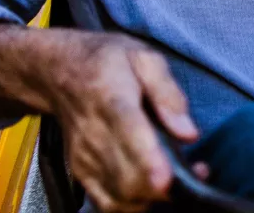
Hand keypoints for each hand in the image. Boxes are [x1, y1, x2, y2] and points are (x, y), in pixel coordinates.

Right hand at [44, 31, 198, 211]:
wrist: (59, 72)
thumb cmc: (107, 61)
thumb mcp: (144, 57)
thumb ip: (168, 92)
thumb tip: (188, 133)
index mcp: (111, 97)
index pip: (128, 132)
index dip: (148, 160)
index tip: (166, 179)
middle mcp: (94, 133)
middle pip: (127, 176)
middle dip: (164, 186)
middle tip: (194, 173)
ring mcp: (85, 157)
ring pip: (120, 197)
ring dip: (153, 198)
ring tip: (179, 178)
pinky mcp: (81, 173)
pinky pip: (109, 204)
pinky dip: (134, 205)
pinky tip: (152, 189)